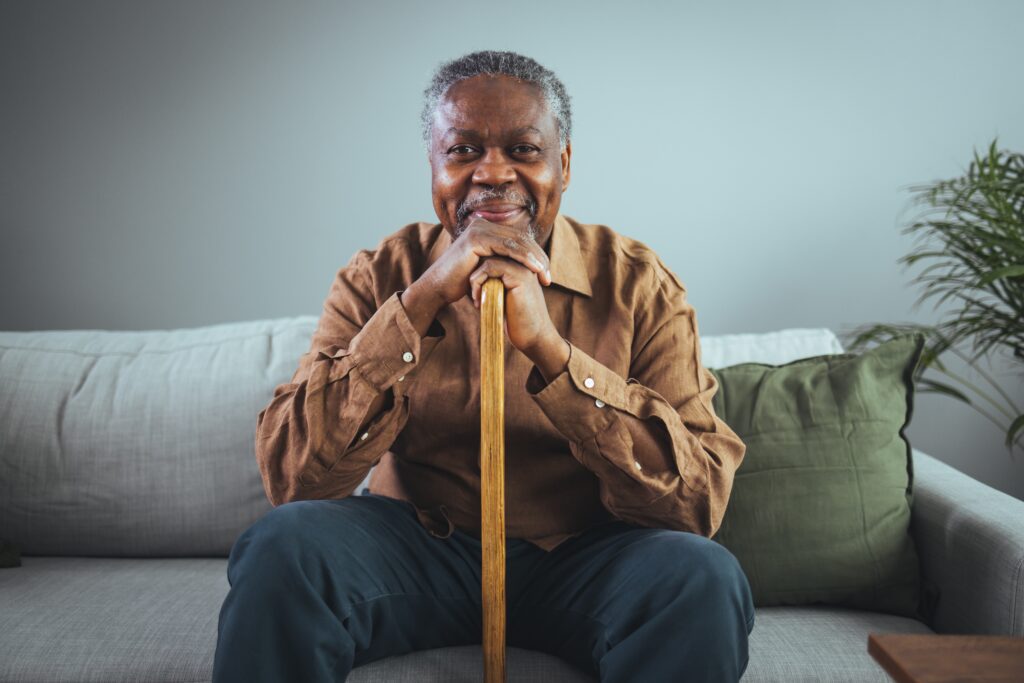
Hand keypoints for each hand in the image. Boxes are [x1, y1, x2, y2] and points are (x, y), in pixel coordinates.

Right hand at [400, 218, 551, 335]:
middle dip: (538, 257)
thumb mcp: (487, 269)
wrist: (439, 288)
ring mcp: (479, 229)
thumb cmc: (461, 282)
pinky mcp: (476, 238)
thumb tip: (523, 265)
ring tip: (545, 273)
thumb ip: (502, 262)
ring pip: (516, 242)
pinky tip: (535, 269)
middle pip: (520, 238)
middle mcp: (483, 224)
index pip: (518, 239)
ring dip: (534, 258)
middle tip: (550, 275)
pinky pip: (507, 247)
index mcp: (486, 228)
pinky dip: (523, 258)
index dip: (535, 255)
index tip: (547, 273)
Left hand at [468, 254, 557, 352]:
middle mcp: (524, 264)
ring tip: (475, 298)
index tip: (474, 294)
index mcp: (521, 267)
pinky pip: (490, 267)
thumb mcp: (503, 299)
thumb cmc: (518, 323)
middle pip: (490, 254)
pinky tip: (478, 299)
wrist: (535, 338)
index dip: (479, 272)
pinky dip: (478, 281)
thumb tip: (471, 278)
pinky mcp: (520, 276)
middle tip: (473, 296)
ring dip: (475, 279)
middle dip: (475, 273)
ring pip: (487, 259)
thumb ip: (493, 286)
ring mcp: (523, 268)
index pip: (493, 256)